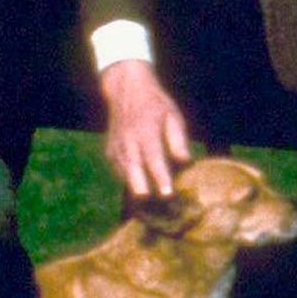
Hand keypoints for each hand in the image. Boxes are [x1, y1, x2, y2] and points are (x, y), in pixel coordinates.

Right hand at [100, 59, 190, 197]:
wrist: (126, 90)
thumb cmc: (156, 105)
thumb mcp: (173, 116)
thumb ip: (178, 140)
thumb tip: (185, 162)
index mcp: (146, 131)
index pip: (154, 158)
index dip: (161, 177)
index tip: (168, 194)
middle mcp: (128, 140)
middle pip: (133, 170)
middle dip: (142, 189)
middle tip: (152, 207)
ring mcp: (116, 146)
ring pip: (124, 173)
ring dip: (135, 189)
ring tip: (149, 206)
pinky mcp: (110, 151)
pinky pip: (119, 171)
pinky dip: (127, 181)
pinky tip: (139, 189)